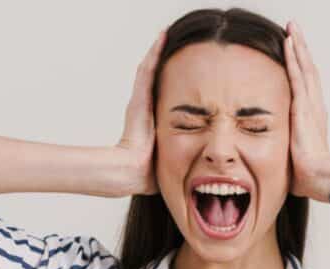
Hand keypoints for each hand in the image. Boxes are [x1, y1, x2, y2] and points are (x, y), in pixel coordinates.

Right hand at [111, 27, 166, 196]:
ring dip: (158, 53)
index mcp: (152, 121)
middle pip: (155, 79)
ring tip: (166, 36)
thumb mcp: (168, 158)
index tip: (182, 74)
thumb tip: (196, 168)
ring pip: (151, 70)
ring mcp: (140, 101)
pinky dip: (155, 53)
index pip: (163, 97)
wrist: (133, 170)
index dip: (170, 84)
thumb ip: (176, 156)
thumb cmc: (148, 171)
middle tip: (173, 46)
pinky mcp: (139, 98)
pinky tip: (162, 38)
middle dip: (163, 63)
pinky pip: (148, 70)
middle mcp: (144, 107)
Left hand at [284, 20, 329, 201]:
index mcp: (314, 117)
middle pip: (309, 70)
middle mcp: (315, 106)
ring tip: (293, 28)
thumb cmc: (309, 175)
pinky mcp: (304, 106)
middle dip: (302, 49)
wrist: (319, 177)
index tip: (296, 52)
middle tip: (295, 30)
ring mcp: (311, 104)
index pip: (307, 86)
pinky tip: (289, 42)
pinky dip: (294, 57)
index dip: (303, 67)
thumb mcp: (296, 158)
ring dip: (298, 46)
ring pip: (305, 67)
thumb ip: (290, 152)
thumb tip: (283, 162)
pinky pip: (297, 75)